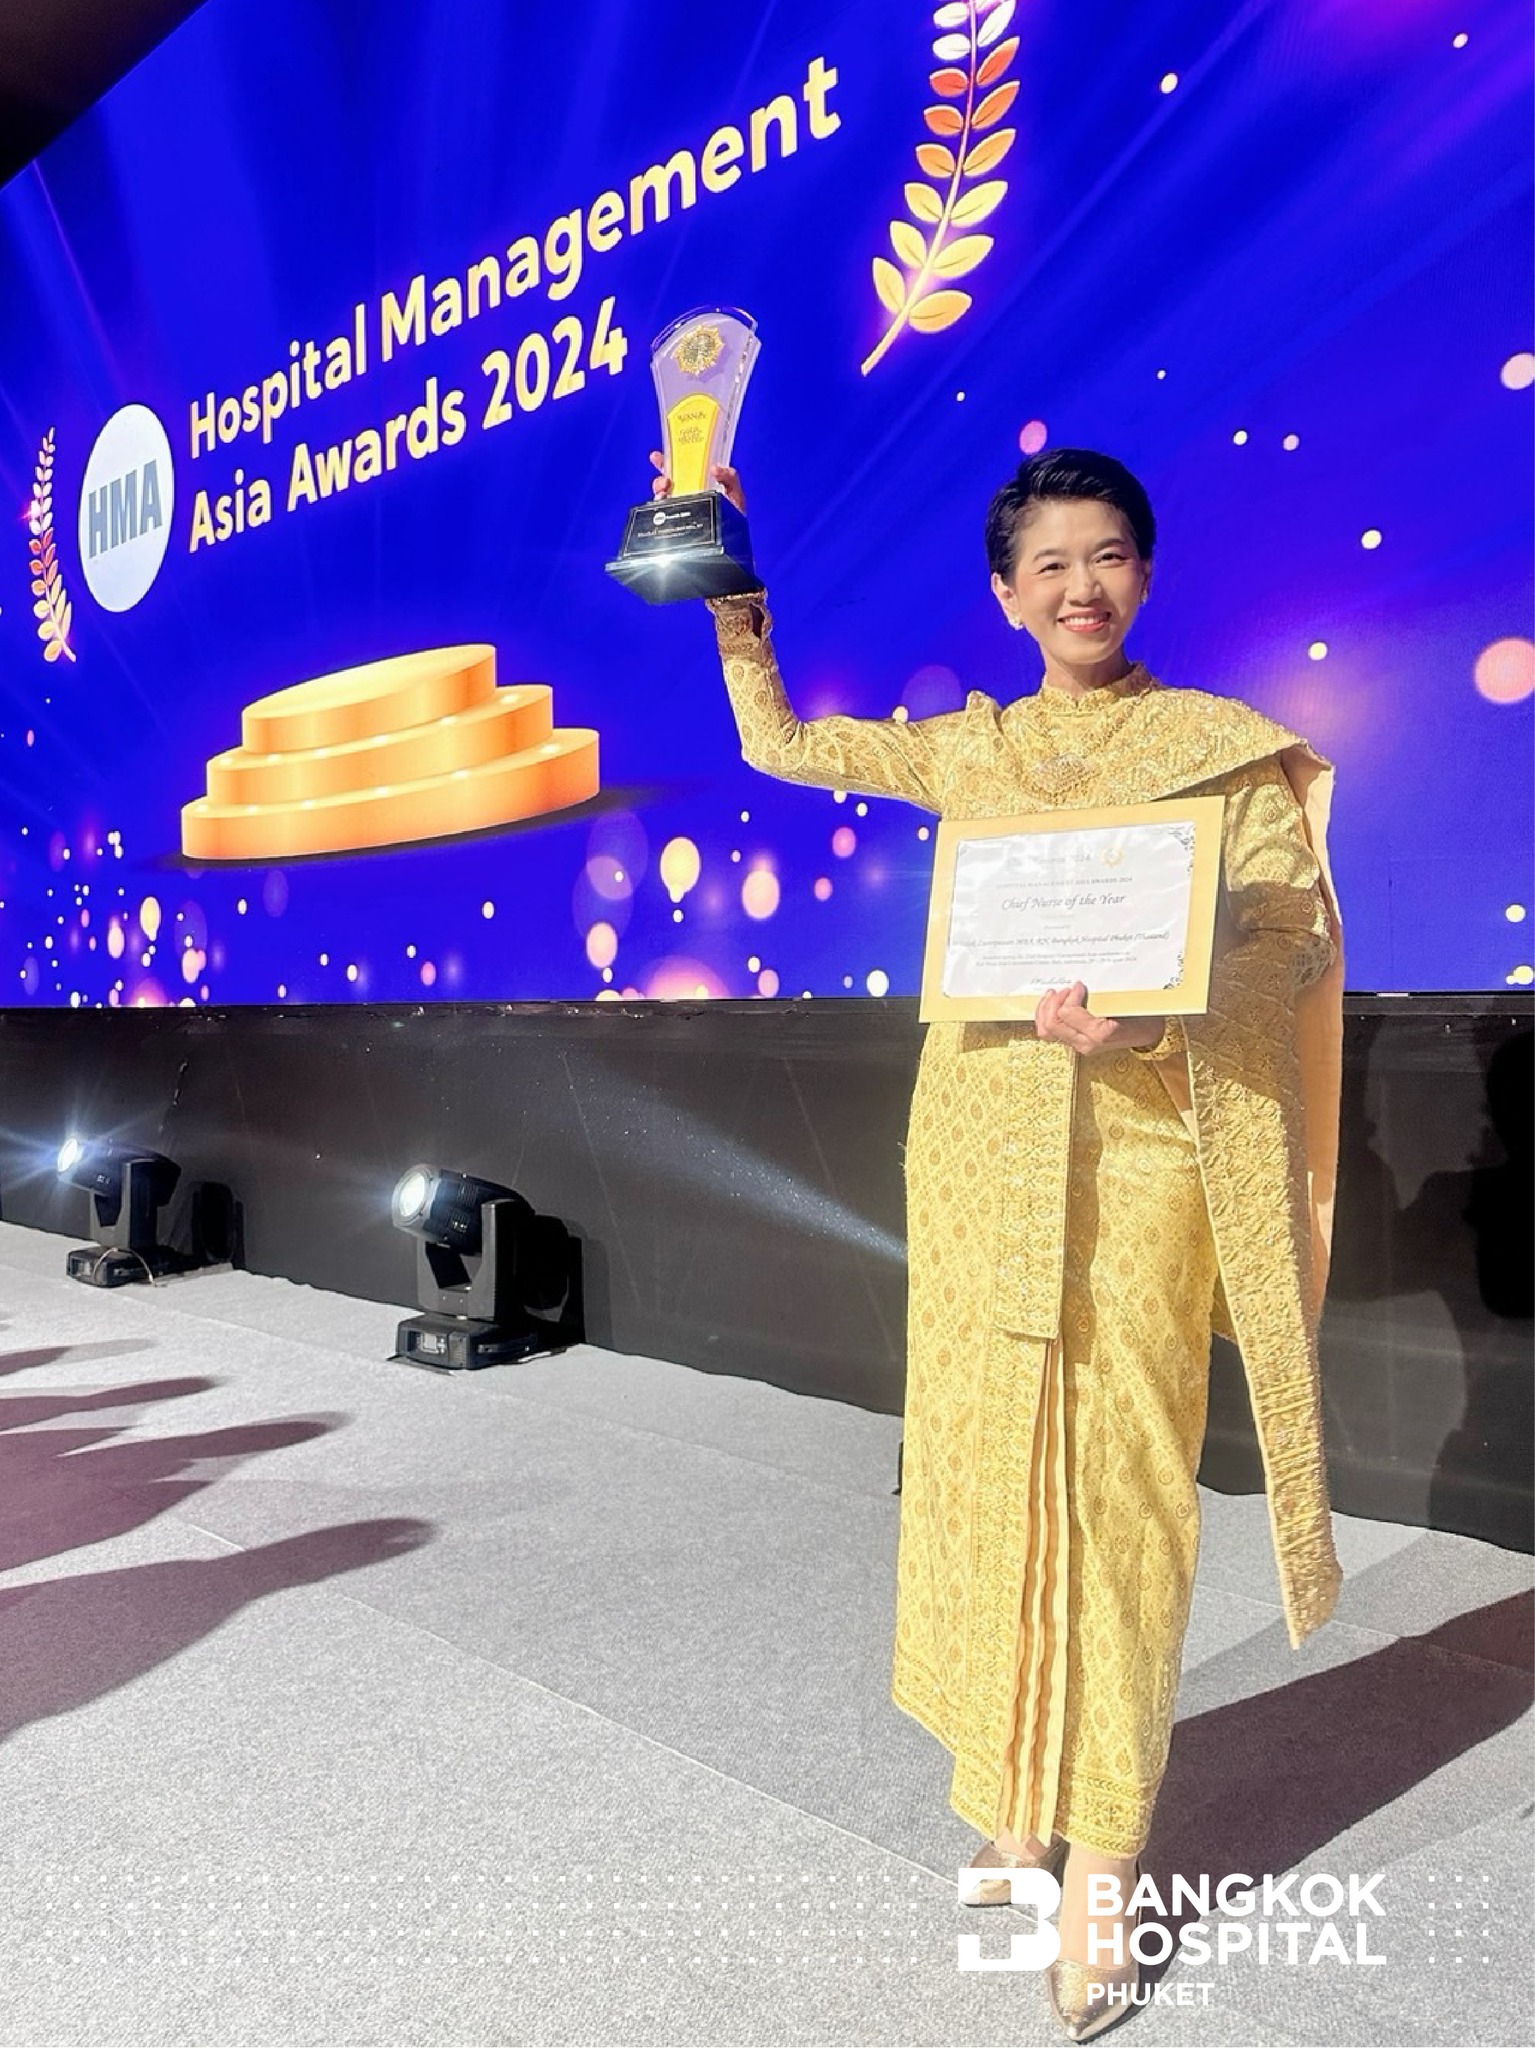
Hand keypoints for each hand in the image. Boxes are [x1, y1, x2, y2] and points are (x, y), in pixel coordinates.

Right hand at [649, 451, 746, 512]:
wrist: (734, 538)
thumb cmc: (734, 513)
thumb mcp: (735, 491)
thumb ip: (729, 476)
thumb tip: (715, 469)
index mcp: (698, 482)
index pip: (680, 468)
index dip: (667, 460)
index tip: (656, 457)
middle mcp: (686, 494)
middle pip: (666, 483)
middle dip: (659, 479)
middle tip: (665, 482)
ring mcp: (681, 508)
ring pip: (662, 498)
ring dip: (659, 493)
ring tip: (665, 494)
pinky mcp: (678, 521)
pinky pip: (664, 514)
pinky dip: (661, 509)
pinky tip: (665, 504)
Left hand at [1033, 983, 1164, 1055]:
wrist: (1148, 1033)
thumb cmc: (1140, 1016)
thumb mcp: (1126, 1003)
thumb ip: (1103, 995)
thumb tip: (1081, 983)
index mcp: (1098, 1033)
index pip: (1067, 1013)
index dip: (1070, 995)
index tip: (1079, 985)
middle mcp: (1085, 1043)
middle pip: (1051, 1024)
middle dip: (1053, 1002)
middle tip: (1064, 990)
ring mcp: (1079, 1045)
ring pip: (1046, 1031)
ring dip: (1045, 1010)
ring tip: (1053, 995)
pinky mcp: (1075, 1043)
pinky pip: (1051, 1033)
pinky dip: (1046, 1017)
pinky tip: (1051, 1005)